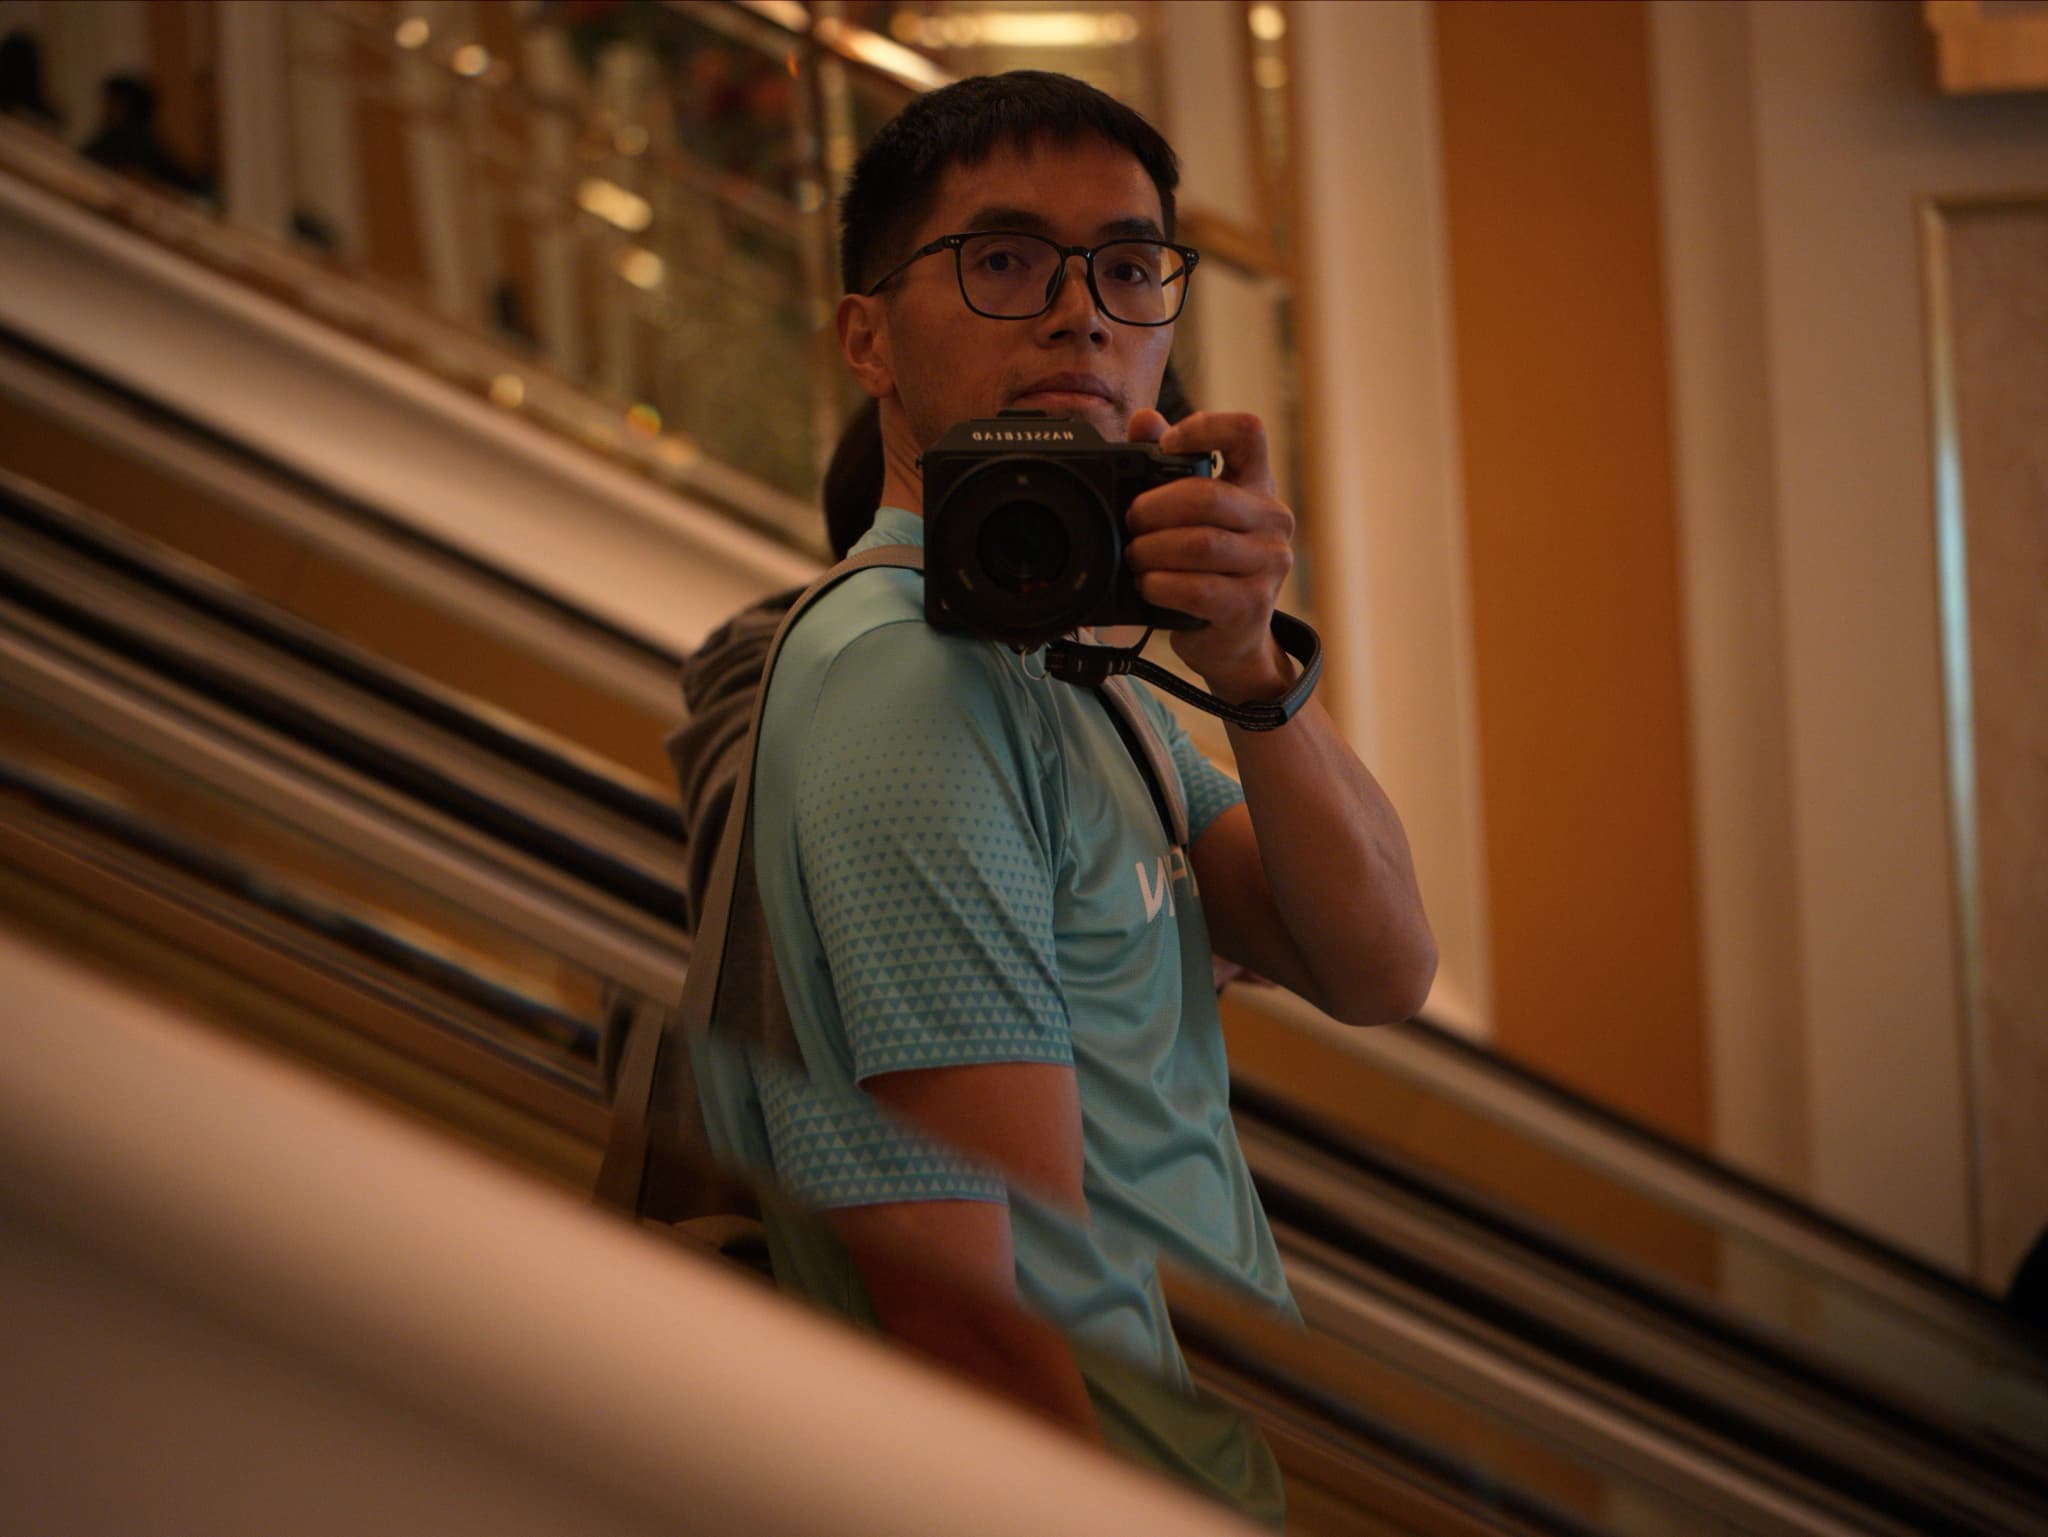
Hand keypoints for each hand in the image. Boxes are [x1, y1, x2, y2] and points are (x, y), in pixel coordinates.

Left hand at [1124, 409, 1296, 703]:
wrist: (1233, 640)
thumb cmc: (1208, 568)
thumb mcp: (1191, 514)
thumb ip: (1166, 465)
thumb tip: (1142, 419)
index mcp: (1257, 485)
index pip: (1249, 432)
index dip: (1206, 427)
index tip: (1166, 444)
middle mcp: (1272, 519)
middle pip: (1208, 496)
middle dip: (1155, 509)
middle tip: (1131, 522)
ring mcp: (1269, 564)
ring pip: (1200, 545)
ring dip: (1152, 551)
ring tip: (1135, 558)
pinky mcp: (1251, 605)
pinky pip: (1197, 588)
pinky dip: (1160, 585)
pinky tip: (1148, 586)